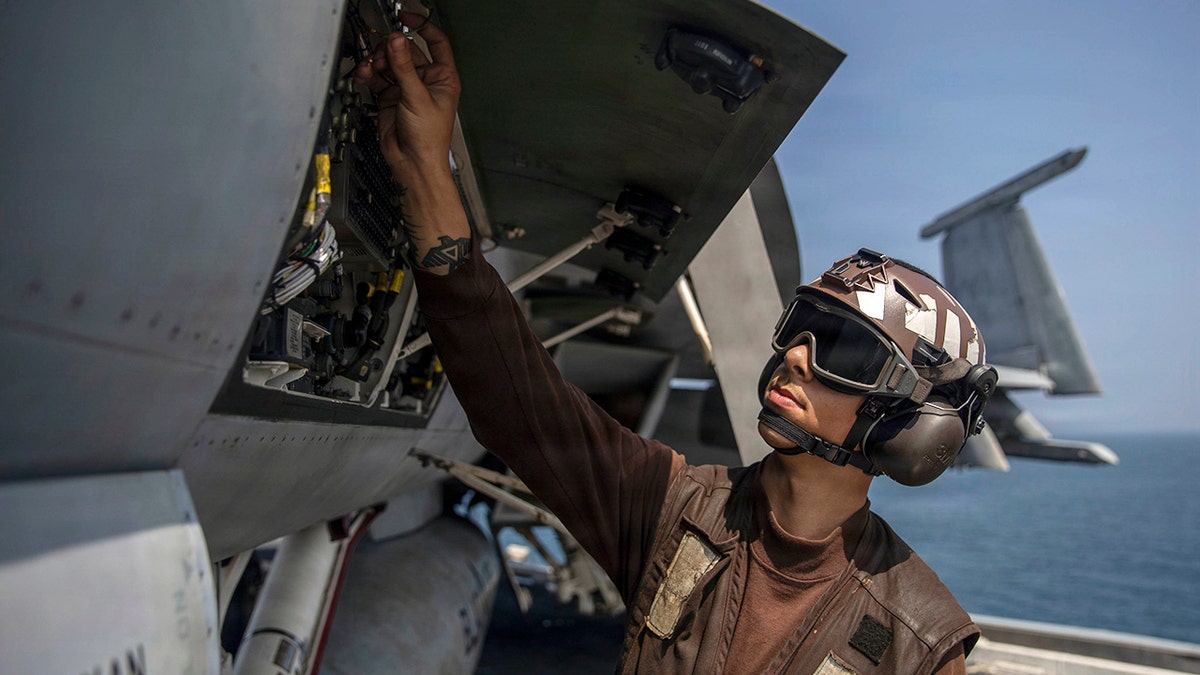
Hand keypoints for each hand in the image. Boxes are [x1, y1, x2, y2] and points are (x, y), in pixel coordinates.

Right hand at [353, 12, 460, 186]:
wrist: (413, 164)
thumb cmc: (429, 139)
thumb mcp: (417, 97)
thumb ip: (404, 67)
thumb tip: (397, 40)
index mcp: (443, 77)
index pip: (435, 42)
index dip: (422, 26)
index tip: (405, 17)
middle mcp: (425, 81)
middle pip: (405, 51)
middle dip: (391, 50)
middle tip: (382, 53)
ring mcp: (406, 88)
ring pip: (389, 63)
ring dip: (377, 62)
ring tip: (370, 67)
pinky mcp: (389, 97)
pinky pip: (377, 78)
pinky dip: (369, 74)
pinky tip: (364, 74)